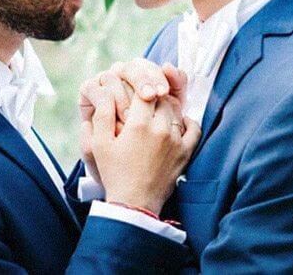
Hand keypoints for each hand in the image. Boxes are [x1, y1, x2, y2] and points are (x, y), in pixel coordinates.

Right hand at [78, 60, 188, 183]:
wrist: (134, 203)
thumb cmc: (114, 173)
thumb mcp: (99, 144)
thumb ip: (102, 115)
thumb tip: (106, 93)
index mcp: (138, 125)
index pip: (143, 90)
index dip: (138, 87)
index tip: (134, 92)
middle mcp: (160, 129)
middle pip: (161, 98)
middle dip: (152, 96)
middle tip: (144, 100)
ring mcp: (176, 141)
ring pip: (176, 111)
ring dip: (167, 107)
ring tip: (156, 112)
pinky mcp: (185, 152)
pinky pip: (194, 128)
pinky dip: (187, 121)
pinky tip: (177, 122)